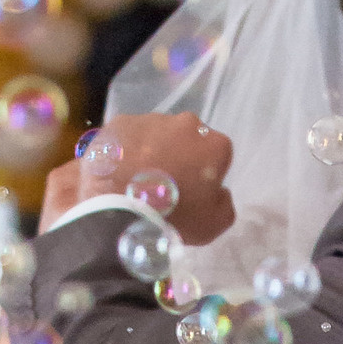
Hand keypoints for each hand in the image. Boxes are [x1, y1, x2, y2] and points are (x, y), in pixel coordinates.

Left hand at [42, 114, 232, 241]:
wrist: (119, 211)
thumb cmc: (174, 218)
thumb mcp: (214, 223)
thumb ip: (224, 202)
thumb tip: (217, 190)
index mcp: (214, 144)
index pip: (218, 154)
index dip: (207, 173)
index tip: (194, 190)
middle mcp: (185, 123)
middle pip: (187, 138)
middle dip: (180, 155)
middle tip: (166, 183)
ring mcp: (149, 120)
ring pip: (156, 134)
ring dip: (151, 151)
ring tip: (137, 179)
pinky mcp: (119, 123)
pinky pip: (127, 137)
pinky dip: (125, 151)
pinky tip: (118, 172)